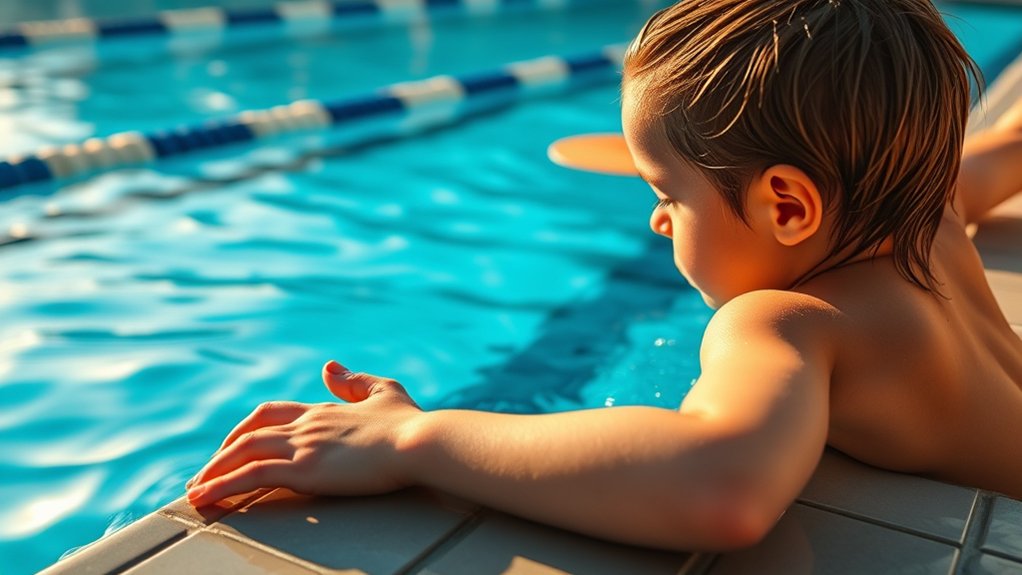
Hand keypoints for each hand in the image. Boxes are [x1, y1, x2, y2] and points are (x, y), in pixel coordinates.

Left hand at [186, 360, 421, 506]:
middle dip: (222, 454)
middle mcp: (306, 424)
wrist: (420, 440)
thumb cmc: (410, 421)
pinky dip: (223, 486)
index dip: (247, 428)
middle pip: (249, 434)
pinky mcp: (304, 469)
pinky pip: (252, 476)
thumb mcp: (385, 390)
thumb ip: (355, 380)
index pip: (271, 414)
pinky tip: (206, 499)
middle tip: (204, 476)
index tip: (232, 445)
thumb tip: (329, 366)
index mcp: (323, 409)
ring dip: (213, 473)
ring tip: (194, 493)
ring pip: (242, 453)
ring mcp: (303, 445)